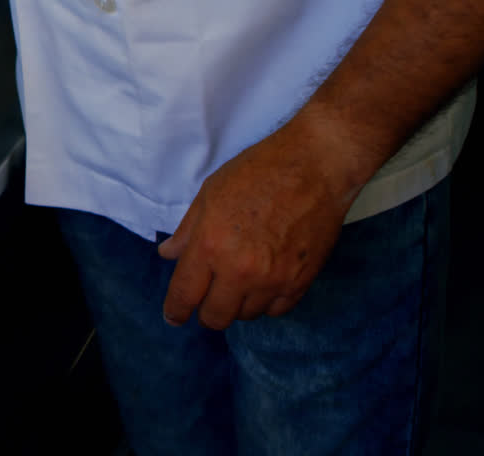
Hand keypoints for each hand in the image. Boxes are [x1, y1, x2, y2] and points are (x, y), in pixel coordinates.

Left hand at [157, 118, 363, 329]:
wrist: (315, 166)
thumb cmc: (258, 172)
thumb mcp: (210, 194)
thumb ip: (187, 231)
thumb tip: (168, 254)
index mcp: (210, 245)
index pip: (185, 295)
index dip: (175, 310)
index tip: (173, 316)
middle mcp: (239, 269)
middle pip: (215, 317)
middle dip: (207, 311)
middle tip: (209, 296)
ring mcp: (273, 279)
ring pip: (246, 315)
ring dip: (238, 303)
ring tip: (240, 279)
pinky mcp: (301, 281)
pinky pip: (276, 310)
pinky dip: (266, 302)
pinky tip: (264, 282)